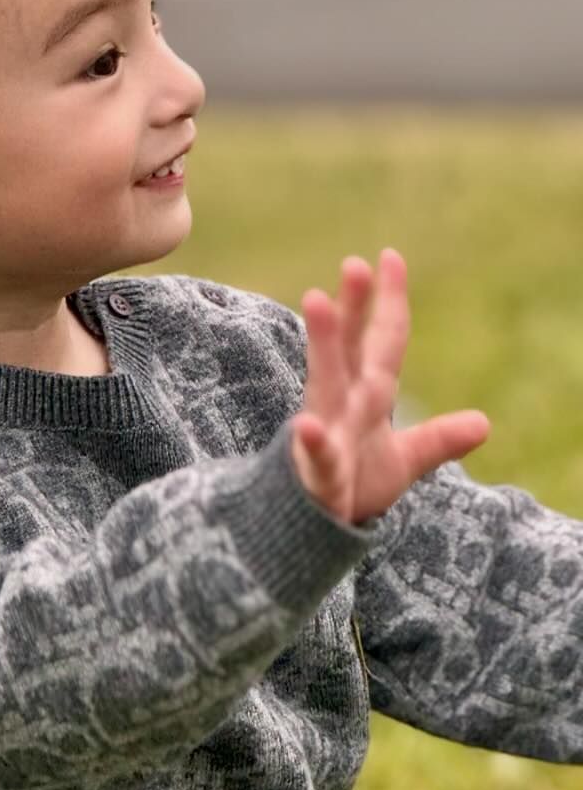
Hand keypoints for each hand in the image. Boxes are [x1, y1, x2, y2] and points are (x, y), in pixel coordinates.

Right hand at [290, 247, 490, 526]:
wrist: (315, 531)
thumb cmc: (352, 486)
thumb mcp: (403, 461)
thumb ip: (437, 439)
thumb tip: (483, 424)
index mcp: (367, 396)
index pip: (379, 341)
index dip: (386, 302)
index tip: (388, 257)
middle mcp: (343, 405)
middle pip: (348, 350)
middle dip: (350, 308)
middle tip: (353, 264)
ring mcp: (326, 434)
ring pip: (325, 384)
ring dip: (324, 343)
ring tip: (317, 298)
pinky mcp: (317, 471)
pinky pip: (316, 454)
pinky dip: (313, 442)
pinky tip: (307, 426)